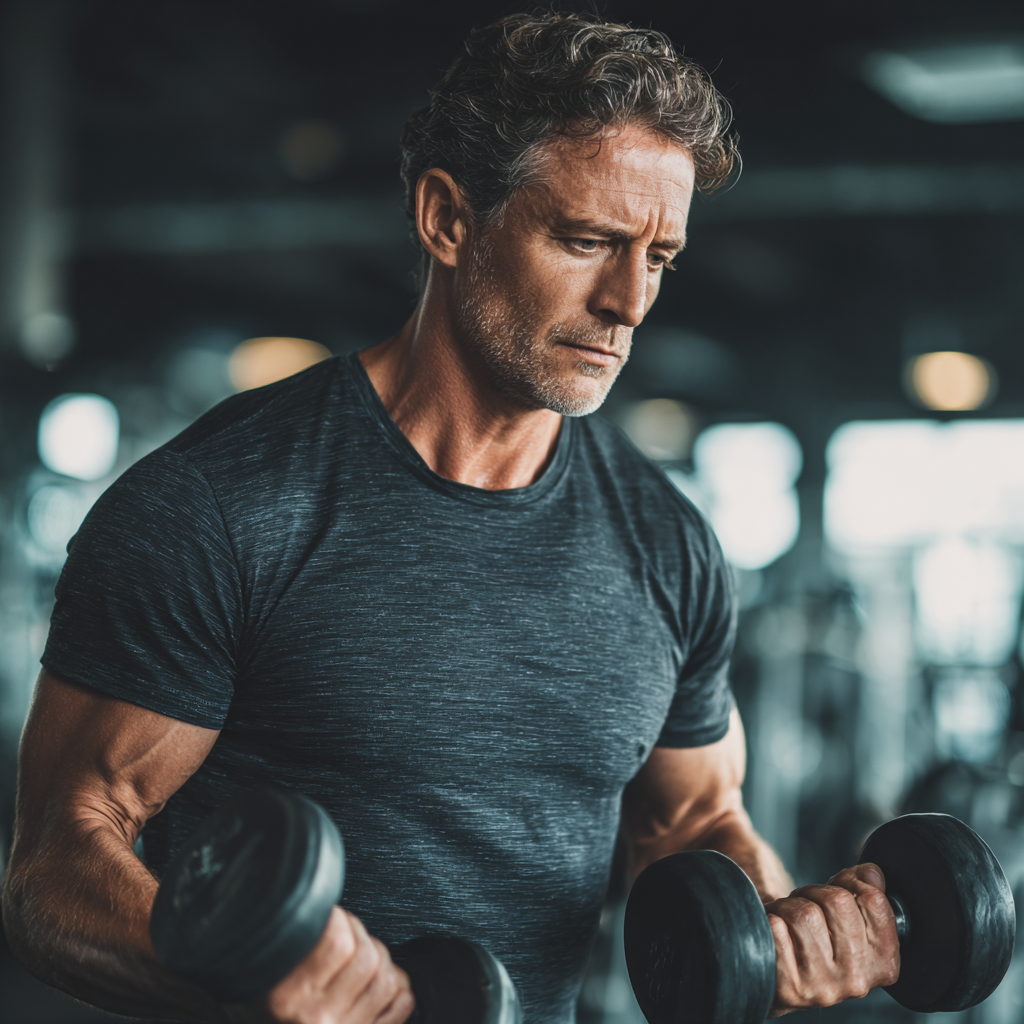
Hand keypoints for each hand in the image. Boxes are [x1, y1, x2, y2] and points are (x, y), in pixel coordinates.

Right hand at [227, 908, 413, 1023]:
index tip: (337, 916)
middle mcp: (318, 1018)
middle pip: (367, 957)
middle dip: (364, 936)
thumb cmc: (275, 1006)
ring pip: (388, 980)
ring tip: (365, 957)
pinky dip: (400, 988)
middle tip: (352, 934)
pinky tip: (381, 983)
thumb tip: (327, 910)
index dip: (342, 919)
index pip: (336, 941)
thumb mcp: (268, 974)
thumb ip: (296, 944)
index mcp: (288, 997)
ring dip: (383, 962)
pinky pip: (401, 1005)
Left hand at [764, 863, 899, 1015]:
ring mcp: (822, 985)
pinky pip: (777, 927)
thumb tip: (870, 871)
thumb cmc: (819, 947)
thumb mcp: (851, 926)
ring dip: (789, 905)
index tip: (838, 888)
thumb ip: (865, 898)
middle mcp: (856, 979)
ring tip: (789, 921)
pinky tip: (776, 935)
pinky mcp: (789, 984)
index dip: (851, 882)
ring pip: (804, 912)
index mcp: (882, 964)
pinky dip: (771, 919)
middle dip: (815, 892)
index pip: (874, 901)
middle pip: (837, 901)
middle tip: (806, 905)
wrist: (782, 984)